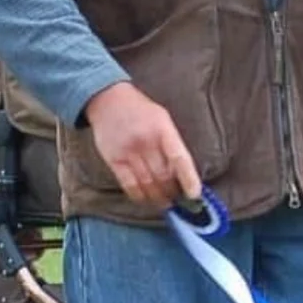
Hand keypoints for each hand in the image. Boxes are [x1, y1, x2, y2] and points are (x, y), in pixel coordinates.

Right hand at [84, 81, 201, 207]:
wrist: (107, 99)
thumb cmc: (140, 110)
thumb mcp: (162, 118)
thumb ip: (172, 142)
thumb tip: (184, 171)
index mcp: (162, 129)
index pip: (179, 158)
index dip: (189, 179)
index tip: (194, 194)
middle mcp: (145, 141)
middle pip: (163, 176)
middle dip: (174, 192)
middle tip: (180, 200)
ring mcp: (128, 152)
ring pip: (148, 184)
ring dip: (159, 197)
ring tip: (166, 203)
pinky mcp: (113, 160)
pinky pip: (129, 185)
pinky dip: (140, 196)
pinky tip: (147, 199)